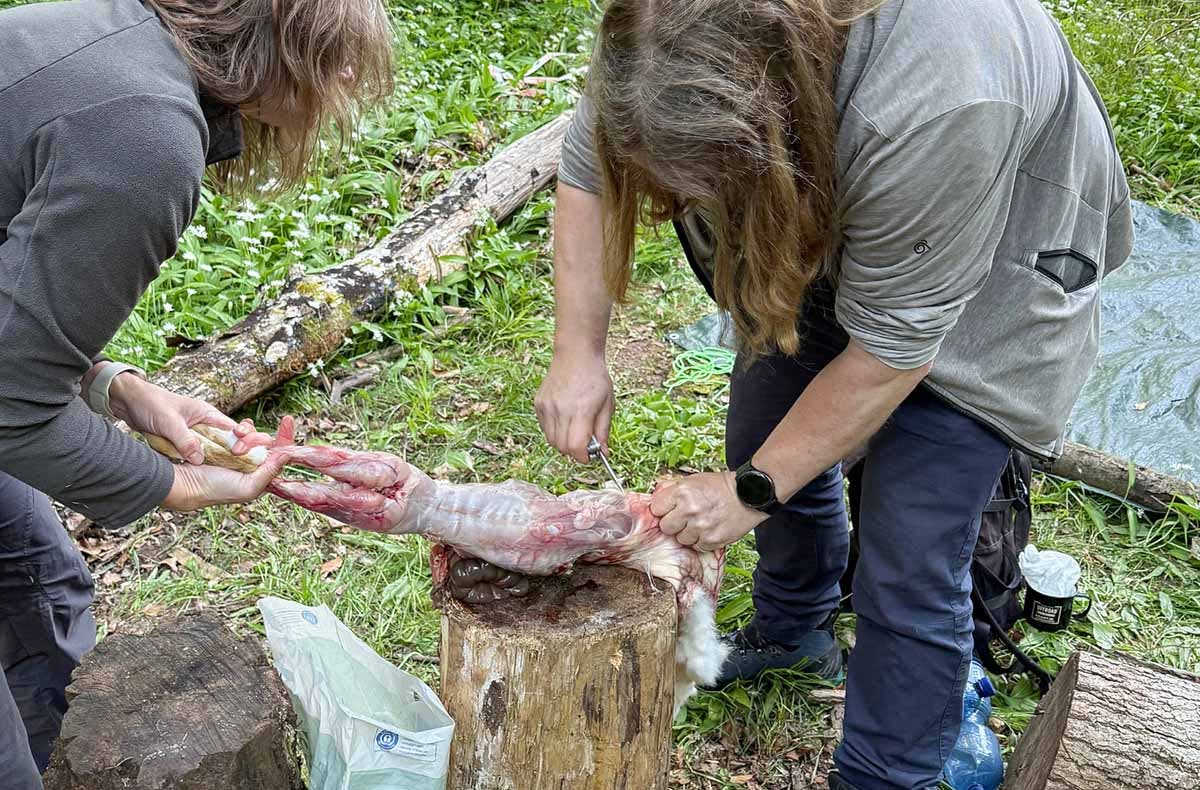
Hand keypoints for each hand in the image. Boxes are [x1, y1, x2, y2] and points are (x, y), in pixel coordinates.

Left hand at [108, 369, 236, 464]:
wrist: (127, 400)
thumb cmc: (150, 403)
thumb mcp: (169, 423)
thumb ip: (185, 441)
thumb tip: (200, 461)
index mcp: (208, 414)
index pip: (234, 429)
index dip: (243, 441)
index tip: (237, 453)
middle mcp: (205, 424)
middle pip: (226, 443)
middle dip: (231, 455)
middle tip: (231, 466)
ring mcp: (193, 434)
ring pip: (210, 451)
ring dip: (212, 461)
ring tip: (218, 474)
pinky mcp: (182, 442)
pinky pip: (193, 455)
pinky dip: (195, 463)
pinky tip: (198, 472)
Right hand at [162, 418, 295, 511]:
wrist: (186, 482)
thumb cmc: (217, 490)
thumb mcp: (248, 487)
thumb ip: (269, 473)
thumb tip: (288, 455)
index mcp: (262, 476)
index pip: (280, 455)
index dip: (286, 438)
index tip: (287, 421)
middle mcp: (253, 465)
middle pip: (266, 441)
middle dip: (257, 438)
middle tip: (240, 446)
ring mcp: (239, 454)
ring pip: (253, 435)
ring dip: (248, 433)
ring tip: (236, 437)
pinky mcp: (226, 445)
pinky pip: (239, 432)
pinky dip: (240, 428)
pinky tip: (237, 430)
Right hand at [535, 349, 614, 462]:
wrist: (575, 355)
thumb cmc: (595, 378)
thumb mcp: (608, 405)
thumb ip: (603, 431)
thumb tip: (604, 453)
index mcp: (581, 410)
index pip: (576, 446)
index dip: (583, 457)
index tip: (590, 457)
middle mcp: (560, 410)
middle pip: (562, 447)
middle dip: (574, 452)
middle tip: (584, 444)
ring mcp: (546, 407)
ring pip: (551, 440)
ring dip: (563, 442)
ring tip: (574, 429)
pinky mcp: (538, 404)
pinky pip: (544, 428)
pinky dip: (554, 431)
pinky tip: (565, 419)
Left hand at [650, 472, 767, 551]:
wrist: (749, 494)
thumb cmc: (721, 487)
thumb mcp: (693, 479)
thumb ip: (672, 488)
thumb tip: (655, 497)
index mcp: (682, 492)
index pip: (655, 508)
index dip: (662, 510)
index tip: (668, 510)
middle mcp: (689, 510)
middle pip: (665, 527)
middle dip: (673, 523)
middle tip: (685, 518)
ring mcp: (701, 527)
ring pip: (681, 539)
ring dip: (688, 533)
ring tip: (701, 522)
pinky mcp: (712, 540)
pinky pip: (697, 546)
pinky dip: (702, 540)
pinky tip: (710, 529)